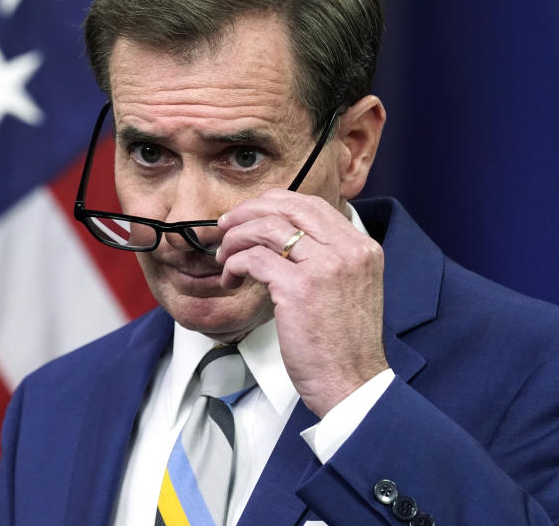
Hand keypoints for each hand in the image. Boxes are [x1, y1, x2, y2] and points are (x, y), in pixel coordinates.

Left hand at [216, 189, 387, 417]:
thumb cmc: (344, 344)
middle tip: (226, 226)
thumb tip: (282, 238)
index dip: (273, 203)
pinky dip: (235, 265)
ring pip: (266, 228)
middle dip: (248, 211)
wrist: (353, 384)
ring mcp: (324, 267)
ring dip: (236, 239)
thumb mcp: (350, 288)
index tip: (250, 214)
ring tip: (225, 258)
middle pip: (287, 207)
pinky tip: (231, 280)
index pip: (311, 205)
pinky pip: (253, 259)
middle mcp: (347, 251)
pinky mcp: (298, 289)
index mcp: (361, 248)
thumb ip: (327, 258)